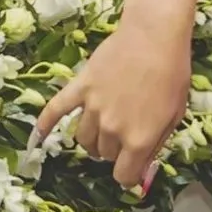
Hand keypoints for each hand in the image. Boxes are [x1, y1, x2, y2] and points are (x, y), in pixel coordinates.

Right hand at [32, 14, 190, 192]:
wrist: (154, 35)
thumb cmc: (173, 74)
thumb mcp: (174, 116)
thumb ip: (156, 145)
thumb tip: (142, 169)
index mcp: (138, 140)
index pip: (123, 176)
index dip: (129, 174)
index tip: (132, 166)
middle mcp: (112, 128)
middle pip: (104, 154)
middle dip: (114, 150)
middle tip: (125, 134)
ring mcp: (92, 107)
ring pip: (83, 138)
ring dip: (93, 139)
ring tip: (101, 131)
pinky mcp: (80, 87)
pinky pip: (57, 109)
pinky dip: (45, 124)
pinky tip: (37, 137)